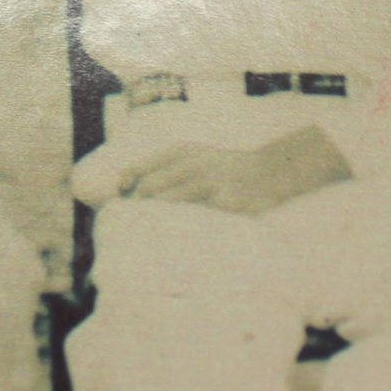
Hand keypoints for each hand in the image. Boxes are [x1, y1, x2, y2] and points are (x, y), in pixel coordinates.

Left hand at [115, 127, 350, 215]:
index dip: (126, 183)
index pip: (141, 167)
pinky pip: (191, 220)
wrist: (269, 172)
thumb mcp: (197, 155)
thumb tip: (132, 188)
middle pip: (149, 189)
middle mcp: (193, 164)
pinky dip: (178, 230)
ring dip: (153, 221)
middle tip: (133, 223)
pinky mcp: (222, 204)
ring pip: (167, 205)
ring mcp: (208, 184)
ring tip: (148, 235)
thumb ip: (168, 168)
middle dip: (137, 208)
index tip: (121, 196)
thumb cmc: (225, 168)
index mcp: (183, 151)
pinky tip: (174, 239)